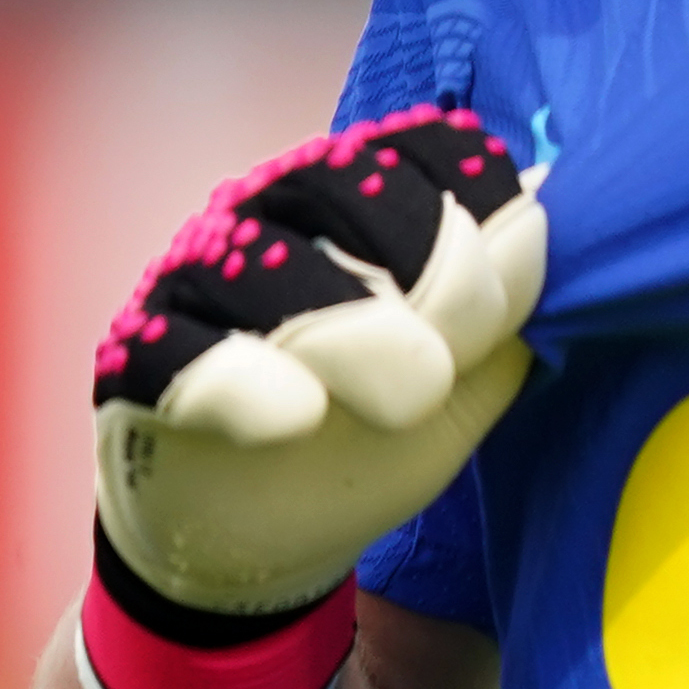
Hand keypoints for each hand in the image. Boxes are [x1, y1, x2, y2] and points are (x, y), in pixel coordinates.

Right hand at [91, 108, 541, 618]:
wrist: (259, 540)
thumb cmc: (364, 440)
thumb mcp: (465, 382)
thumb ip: (507, 309)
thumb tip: (551, 211)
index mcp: (353, 206)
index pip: (419, 148)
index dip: (478, 201)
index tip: (508, 290)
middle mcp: (266, 219)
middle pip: (340, 182)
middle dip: (425, 259)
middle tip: (454, 352)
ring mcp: (193, 283)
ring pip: (261, 262)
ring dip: (348, 326)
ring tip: (407, 394)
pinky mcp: (136, 360)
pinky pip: (181, 350)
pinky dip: (244, 381)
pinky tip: (296, 417)